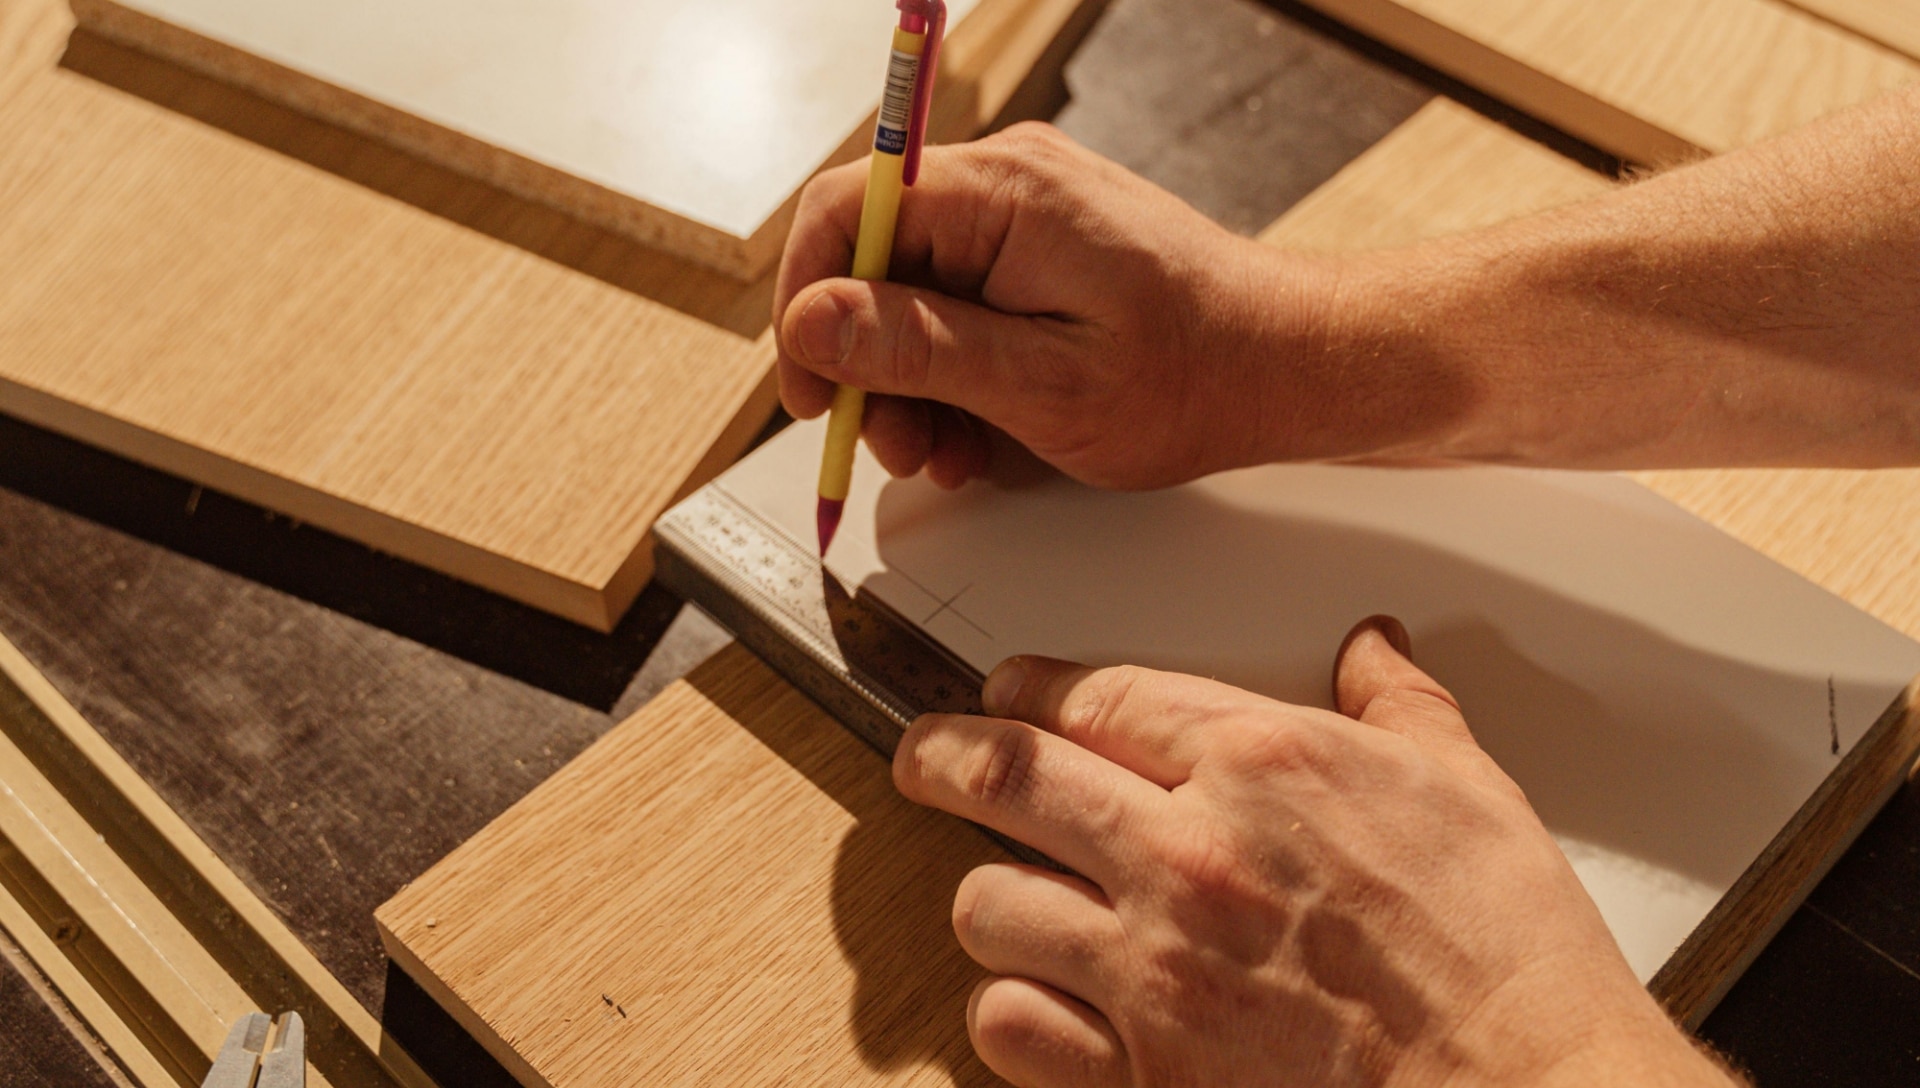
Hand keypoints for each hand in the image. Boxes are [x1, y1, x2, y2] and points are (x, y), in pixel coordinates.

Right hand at [773, 123, 1342, 490]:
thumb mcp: (1044, 386)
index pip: (846, 209)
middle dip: (866, 364)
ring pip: (908, 292)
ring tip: (946, 452)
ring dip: (908, 383)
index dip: (806, 303)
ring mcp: (1022, 214)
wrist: (1282, 367)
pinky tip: (974, 432)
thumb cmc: (1193, 377)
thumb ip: (921, 349)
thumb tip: (812, 321)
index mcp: (1005, 194)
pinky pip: (956, 303)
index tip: (809, 390)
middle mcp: (1006, 183)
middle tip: (894, 446)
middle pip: (872, 258)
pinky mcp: (1035, 250)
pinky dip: (951, 373)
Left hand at [894, 618, 1739, 1086]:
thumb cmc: (1504, 956)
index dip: (1027, 688)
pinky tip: (1039, 1000)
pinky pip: (1009, 1026)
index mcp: (1259, 765)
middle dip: (942, 755)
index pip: (1092, 697)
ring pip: (988, 904)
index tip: (1004, 692)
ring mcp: (1153, 970)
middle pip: (1004, 776)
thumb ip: (1399, 706)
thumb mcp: (1468, 789)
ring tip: (1010, 893)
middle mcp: (1186, 856)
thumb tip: (1372, 650)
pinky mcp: (1142, 1073)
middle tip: (924, 756)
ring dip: (993, 895)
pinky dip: (1012, 1010)